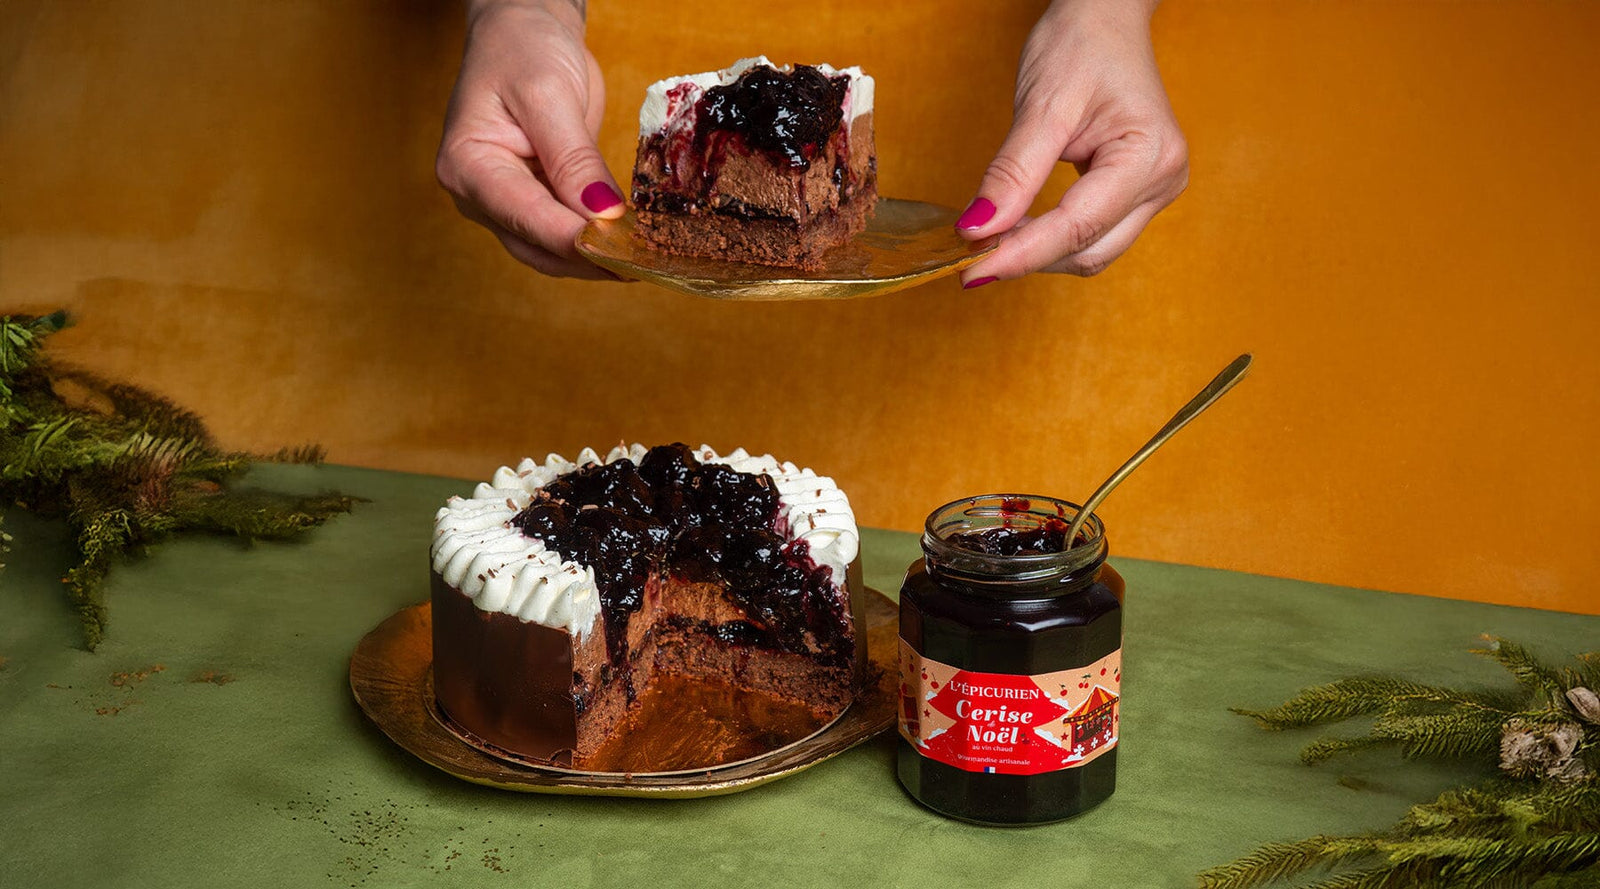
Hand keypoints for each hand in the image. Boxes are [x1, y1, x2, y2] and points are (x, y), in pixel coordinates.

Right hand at [436, 0, 623, 278]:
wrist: (524, 30)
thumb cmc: (523, 48)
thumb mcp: (548, 93)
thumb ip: (573, 158)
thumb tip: (602, 214)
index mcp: (467, 165)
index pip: (526, 216)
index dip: (577, 239)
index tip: (624, 251)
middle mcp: (478, 194)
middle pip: (537, 246)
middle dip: (591, 259)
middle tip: (646, 263)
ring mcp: (505, 202)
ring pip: (552, 251)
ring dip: (597, 259)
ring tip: (645, 257)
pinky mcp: (535, 200)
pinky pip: (565, 232)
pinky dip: (597, 241)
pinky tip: (631, 242)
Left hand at [955, 0, 1187, 284]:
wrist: (1104, 20)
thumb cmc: (1081, 46)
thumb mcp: (1041, 105)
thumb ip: (1013, 173)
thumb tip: (978, 229)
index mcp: (1149, 156)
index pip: (1078, 226)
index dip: (1021, 253)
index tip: (971, 269)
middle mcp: (1163, 180)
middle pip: (1088, 249)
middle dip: (1028, 257)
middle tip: (970, 256)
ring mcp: (1155, 190)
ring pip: (1091, 252)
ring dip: (1039, 254)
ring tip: (991, 240)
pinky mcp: (1137, 194)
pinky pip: (1093, 235)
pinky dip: (1051, 239)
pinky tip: (1017, 229)